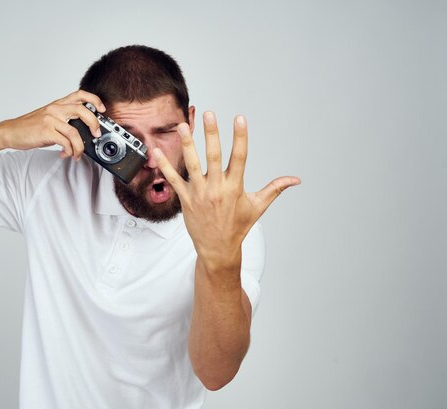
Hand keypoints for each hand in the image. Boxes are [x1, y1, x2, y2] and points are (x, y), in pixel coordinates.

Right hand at [0, 90, 104, 159]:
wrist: (10, 132)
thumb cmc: (29, 127)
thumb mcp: (48, 118)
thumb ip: (64, 120)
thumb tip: (81, 132)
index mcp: (57, 104)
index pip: (79, 95)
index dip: (94, 99)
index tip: (102, 109)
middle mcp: (55, 109)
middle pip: (82, 110)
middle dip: (94, 123)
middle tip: (96, 134)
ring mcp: (50, 120)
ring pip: (75, 131)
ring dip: (80, 146)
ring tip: (78, 154)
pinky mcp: (46, 131)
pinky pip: (65, 142)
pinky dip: (70, 150)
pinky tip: (67, 154)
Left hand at [154, 111, 300, 274]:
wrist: (218, 249)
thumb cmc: (238, 227)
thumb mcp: (258, 207)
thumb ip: (275, 189)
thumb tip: (295, 180)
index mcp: (235, 187)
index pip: (240, 157)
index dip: (240, 137)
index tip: (239, 118)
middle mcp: (217, 188)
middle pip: (214, 156)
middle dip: (212, 134)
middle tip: (209, 115)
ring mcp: (200, 193)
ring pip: (192, 165)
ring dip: (186, 144)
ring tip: (182, 126)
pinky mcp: (185, 199)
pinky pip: (173, 180)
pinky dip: (165, 166)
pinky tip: (157, 151)